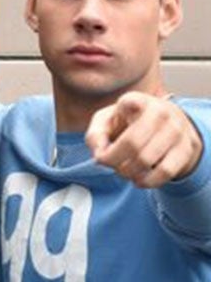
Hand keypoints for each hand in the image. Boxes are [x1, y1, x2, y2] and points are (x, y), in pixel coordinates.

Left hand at [86, 92, 203, 187]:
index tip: (104, 139)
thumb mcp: (106, 121)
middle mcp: (161, 111)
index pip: (127, 105)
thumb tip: (100, 154)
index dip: (108, 129)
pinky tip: (139, 179)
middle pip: (131, 144)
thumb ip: (95, 135)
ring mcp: (177, 130)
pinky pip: (165, 172)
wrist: (167, 123)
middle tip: (109, 164)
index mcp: (137, 100)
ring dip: (129, 172)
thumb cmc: (129, 122)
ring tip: (124, 170)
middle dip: (114, 161)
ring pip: (146, 160)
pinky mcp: (187, 148)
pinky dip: (148, 181)